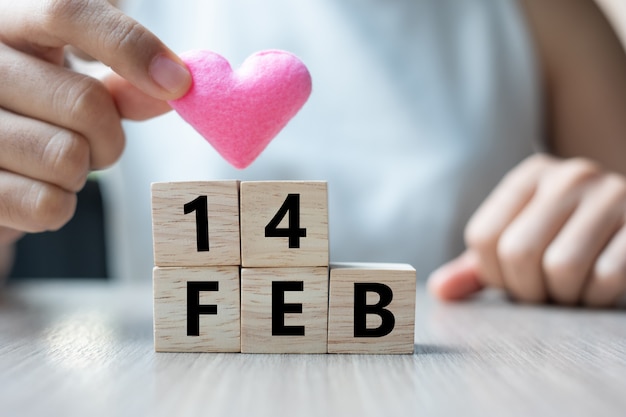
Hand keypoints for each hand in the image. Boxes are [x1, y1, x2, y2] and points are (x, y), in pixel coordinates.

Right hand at [0, 0, 190, 243]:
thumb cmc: (35, 114)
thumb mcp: (74, 82)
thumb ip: (124, 80)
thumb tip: (178, 83)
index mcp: (8, 22)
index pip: (67, 11)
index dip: (130, 46)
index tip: (178, 84)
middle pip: (86, 102)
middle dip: (110, 136)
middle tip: (91, 141)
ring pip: (68, 158)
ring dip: (81, 172)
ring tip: (51, 161)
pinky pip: (47, 204)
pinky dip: (59, 205)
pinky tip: (35, 188)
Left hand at [429, 154, 625, 307]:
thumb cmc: (567, 241)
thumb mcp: (520, 243)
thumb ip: (479, 266)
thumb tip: (439, 290)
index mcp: (530, 176)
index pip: (483, 238)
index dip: (494, 274)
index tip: (515, 279)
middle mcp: (569, 176)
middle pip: (518, 253)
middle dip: (528, 290)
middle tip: (546, 292)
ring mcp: (612, 195)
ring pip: (562, 267)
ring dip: (564, 296)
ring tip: (573, 288)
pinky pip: (606, 277)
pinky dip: (597, 296)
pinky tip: (600, 287)